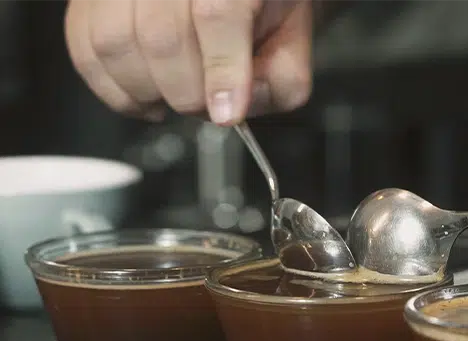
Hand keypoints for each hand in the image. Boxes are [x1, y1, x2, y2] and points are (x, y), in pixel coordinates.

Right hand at [65, 0, 312, 124]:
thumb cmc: (262, 8)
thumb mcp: (294, 42)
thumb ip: (281, 79)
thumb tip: (234, 109)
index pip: (218, 12)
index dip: (222, 71)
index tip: (227, 114)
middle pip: (162, 35)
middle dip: (187, 92)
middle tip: (206, 104)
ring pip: (115, 41)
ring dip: (148, 91)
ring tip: (174, 96)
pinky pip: (83, 45)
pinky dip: (111, 86)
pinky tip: (144, 93)